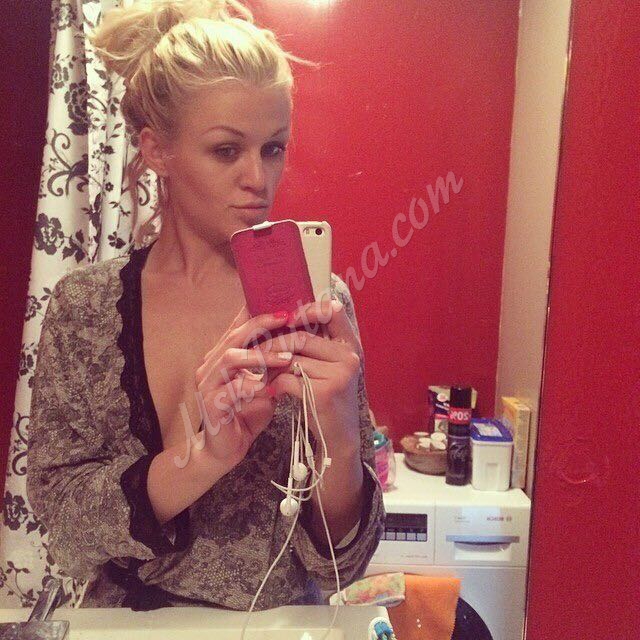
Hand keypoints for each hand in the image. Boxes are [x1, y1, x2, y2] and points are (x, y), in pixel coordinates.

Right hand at [194, 306, 293, 467]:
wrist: (224, 450)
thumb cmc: (245, 414)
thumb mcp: (264, 384)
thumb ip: (274, 366)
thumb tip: (299, 345)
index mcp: (223, 356)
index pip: (239, 326)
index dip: (259, 312)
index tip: (285, 306)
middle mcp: (211, 365)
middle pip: (235, 336)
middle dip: (262, 325)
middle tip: (287, 319)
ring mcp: (208, 383)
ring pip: (231, 357)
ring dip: (261, 355)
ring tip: (286, 358)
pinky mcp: (210, 403)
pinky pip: (231, 388)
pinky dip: (252, 385)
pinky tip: (271, 388)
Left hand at [252, 297, 361, 455]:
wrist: (338, 438)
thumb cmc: (327, 397)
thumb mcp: (330, 366)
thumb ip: (316, 343)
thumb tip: (283, 315)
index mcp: (351, 345)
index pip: (333, 310)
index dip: (308, 309)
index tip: (288, 319)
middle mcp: (349, 356)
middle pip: (301, 337)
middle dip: (274, 345)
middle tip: (258, 353)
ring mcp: (339, 375)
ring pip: (290, 359)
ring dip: (271, 368)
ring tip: (267, 376)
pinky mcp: (325, 393)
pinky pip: (287, 379)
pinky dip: (275, 385)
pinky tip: (274, 392)